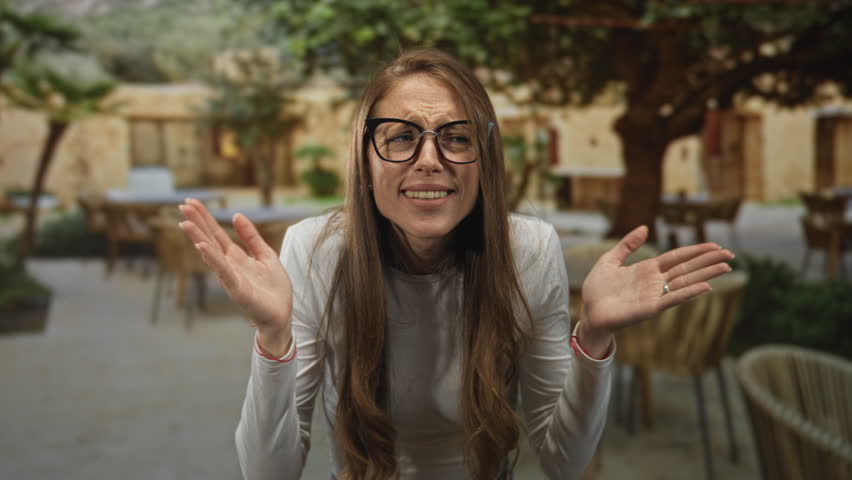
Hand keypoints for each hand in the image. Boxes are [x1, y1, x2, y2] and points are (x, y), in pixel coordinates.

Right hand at [178, 199, 292, 354]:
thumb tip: (237, 215)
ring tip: (185, 222)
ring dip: (198, 237)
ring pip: (211, 254)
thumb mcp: (266, 255)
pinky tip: (202, 246)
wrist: (282, 315)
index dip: (205, 218)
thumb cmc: (273, 289)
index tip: (191, 202)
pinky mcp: (236, 289)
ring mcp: (230, 277)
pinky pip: (223, 271)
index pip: (217, 233)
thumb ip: (252, 237)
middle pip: (210, 240)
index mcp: (236, 257)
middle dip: (197, 222)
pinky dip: (212, 258)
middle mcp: (229, 265)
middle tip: (182, 205)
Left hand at [580, 225, 733, 344]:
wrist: (589, 312)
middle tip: (730, 254)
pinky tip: (706, 286)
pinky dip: (689, 292)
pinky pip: (673, 298)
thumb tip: (644, 227)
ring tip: (726, 267)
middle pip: (687, 268)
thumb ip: (627, 245)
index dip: (696, 251)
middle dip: (708, 261)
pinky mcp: (650, 308)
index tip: (715, 246)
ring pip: (685, 282)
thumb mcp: (609, 260)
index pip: (677, 257)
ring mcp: (655, 294)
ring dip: (706, 274)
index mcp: (648, 269)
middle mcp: (655, 281)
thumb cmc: (598, 290)